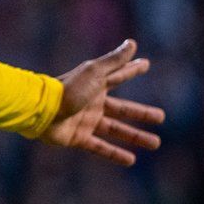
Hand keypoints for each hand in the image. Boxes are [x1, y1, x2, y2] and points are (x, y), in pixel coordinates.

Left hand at [40, 39, 163, 166]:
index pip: (120, 76)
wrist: (42, 110)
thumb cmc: (69, 89)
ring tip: (155, 143)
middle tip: (161, 117)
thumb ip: (114, 61)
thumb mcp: (95, 73)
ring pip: (116, 130)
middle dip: (142, 113)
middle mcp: (93, 103)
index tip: (146, 64)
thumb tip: (133, 43)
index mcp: (96, 85)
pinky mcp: (78, 138)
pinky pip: (100, 147)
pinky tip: (131, 160)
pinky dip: (115, 154)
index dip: (132, 70)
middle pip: (123, 109)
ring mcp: (86, 121)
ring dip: (136, 136)